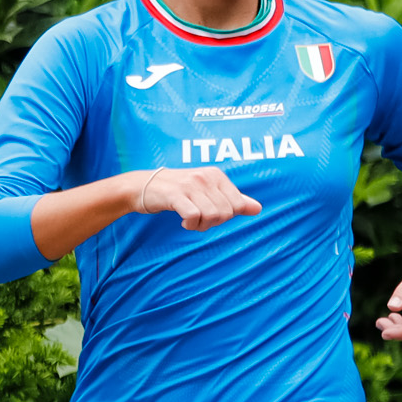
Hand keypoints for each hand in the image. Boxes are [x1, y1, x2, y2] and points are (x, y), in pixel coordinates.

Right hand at [128, 167, 262, 230]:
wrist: (142, 186)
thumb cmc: (179, 191)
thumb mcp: (208, 192)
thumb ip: (233, 200)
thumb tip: (258, 208)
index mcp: (217, 175)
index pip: (238, 205)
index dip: (227, 217)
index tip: (212, 214)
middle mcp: (205, 177)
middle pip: (226, 213)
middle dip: (214, 223)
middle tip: (199, 220)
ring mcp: (190, 184)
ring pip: (213, 216)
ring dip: (202, 225)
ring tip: (191, 220)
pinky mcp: (175, 194)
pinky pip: (194, 216)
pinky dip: (191, 224)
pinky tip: (184, 221)